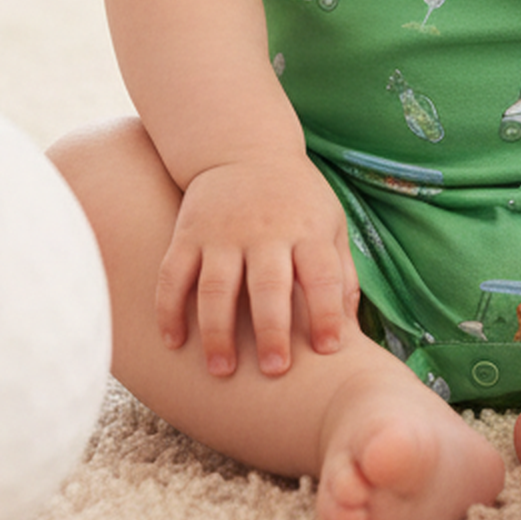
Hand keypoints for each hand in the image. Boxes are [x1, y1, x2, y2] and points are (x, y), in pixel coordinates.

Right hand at [157, 155, 359, 376]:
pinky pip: (173, 275)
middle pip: (269, 285)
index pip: (322, 275)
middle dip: (271, 330)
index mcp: (307, 231)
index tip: (329, 349)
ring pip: (216, 286)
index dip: (327, 313)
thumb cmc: (297, 199)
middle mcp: (265, 232)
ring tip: (221, 370)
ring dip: (217, 331)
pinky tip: (173, 342)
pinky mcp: (188, 234)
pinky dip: (169, 309)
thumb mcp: (330, 223)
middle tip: (273, 369)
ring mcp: (222, 233)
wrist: (244, 149)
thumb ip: (342, 274)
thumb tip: (351, 332)